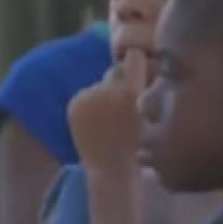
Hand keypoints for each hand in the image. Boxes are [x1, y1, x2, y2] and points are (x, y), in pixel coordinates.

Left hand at [67, 48, 146, 175]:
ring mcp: (87, 97)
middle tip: (122, 105)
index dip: (137, 63)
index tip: (140, 68)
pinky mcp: (74, 104)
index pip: (133, 56)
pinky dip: (90, 106)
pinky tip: (95, 124)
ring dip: (103, 96)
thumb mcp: (148, 110)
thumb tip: (131, 57)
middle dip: (119, 82)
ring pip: (99, 84)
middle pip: (114, 71)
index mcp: (130, 92)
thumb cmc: (137, 142)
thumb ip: (140, 85)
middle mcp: (106, 90)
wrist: (111, 167)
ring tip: (108, 121)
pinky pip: (85, 95)